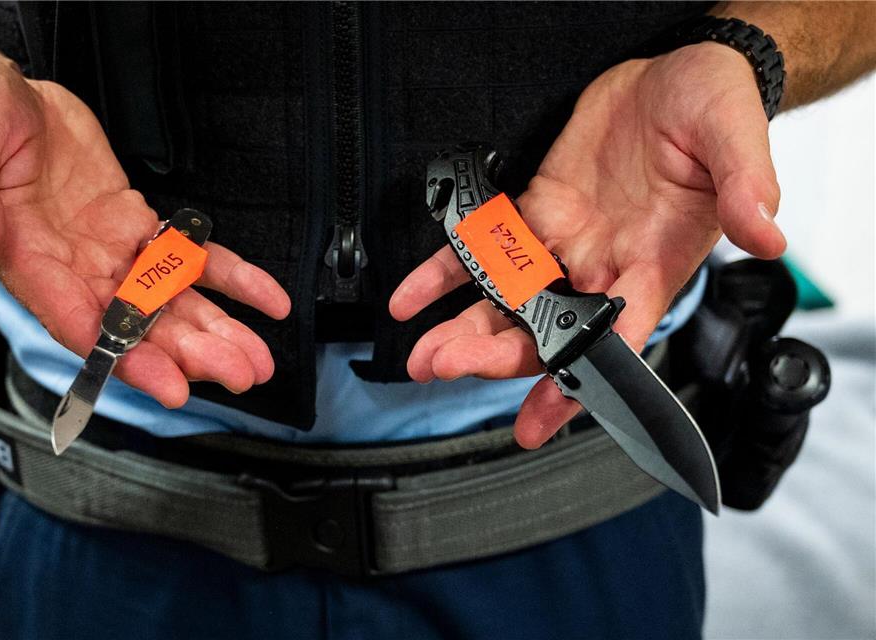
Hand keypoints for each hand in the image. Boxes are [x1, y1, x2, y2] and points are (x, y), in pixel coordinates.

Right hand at [0, 56, 289, 406]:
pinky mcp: (134, 223)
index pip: (84, 326)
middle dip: (193, 353)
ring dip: (217, 330)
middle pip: (141, 325)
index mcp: (29, 262)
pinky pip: (189, 255)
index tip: (173, 386)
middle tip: (240, 374)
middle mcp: (74, 267)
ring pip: (171, 300)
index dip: (130, 361)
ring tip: (257, 355)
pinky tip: (264, 299)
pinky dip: (230, 277)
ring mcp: (109, 249)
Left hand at [390, 42, 785, 448]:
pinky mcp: (537, 211)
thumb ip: (745, 187)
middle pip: (547, 328)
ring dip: (465, 328)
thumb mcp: (735, 137)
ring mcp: (566, 241)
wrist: (678, 75)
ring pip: (508, 300)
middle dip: (498, 353)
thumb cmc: (715, 109)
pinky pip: (484, 249)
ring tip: (425, 356)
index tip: (546, 412)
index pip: (618, 336)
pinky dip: (445, 272)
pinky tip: (413, 296)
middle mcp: (605, 264)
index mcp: (654, 264)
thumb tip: (769, 232)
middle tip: (451, 366)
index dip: (582, 377)